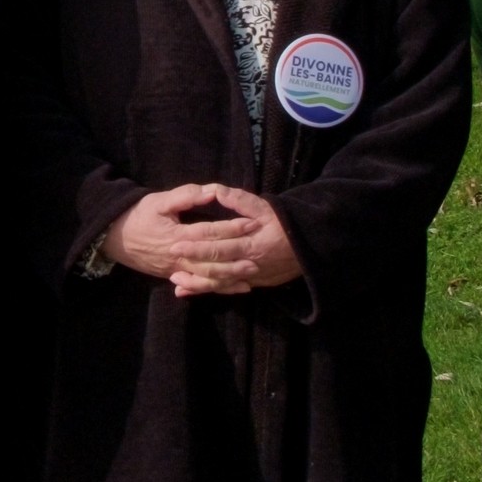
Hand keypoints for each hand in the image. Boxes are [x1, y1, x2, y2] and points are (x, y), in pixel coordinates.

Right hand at [109, 185, 300, 295]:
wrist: (115, 238)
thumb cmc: (138, 216)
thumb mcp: (158, 201)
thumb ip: (185, 196)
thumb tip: (211, 192)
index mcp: (177, 235)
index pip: (210, 232)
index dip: (232, 228)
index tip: (252, 223)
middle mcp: (179, 256)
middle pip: (212, 259)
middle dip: (236, 256)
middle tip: (258, 254)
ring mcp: (177, 269)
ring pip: (208, 277)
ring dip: (230, 276)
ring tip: (251, 274)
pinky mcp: (175, 276)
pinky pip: (200, 285)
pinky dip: (219, 288)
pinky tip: (236, 288)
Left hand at [165, 190, 303, 298]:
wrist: (309, 248)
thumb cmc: (285, 225)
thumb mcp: (266, 208)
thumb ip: (240, 201)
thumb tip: (216, 190)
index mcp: (251, 244)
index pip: (219, 246)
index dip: (197, 246)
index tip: (176, 243)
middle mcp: (249, 264)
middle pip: (216, 267)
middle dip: (192, 264)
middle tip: (171, 260)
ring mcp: (250, 277)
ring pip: (219, 284)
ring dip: (197, 283)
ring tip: (176, 281)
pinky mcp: (252, 284)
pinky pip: (226, 289)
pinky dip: (207, 290)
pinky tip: (189, 291)